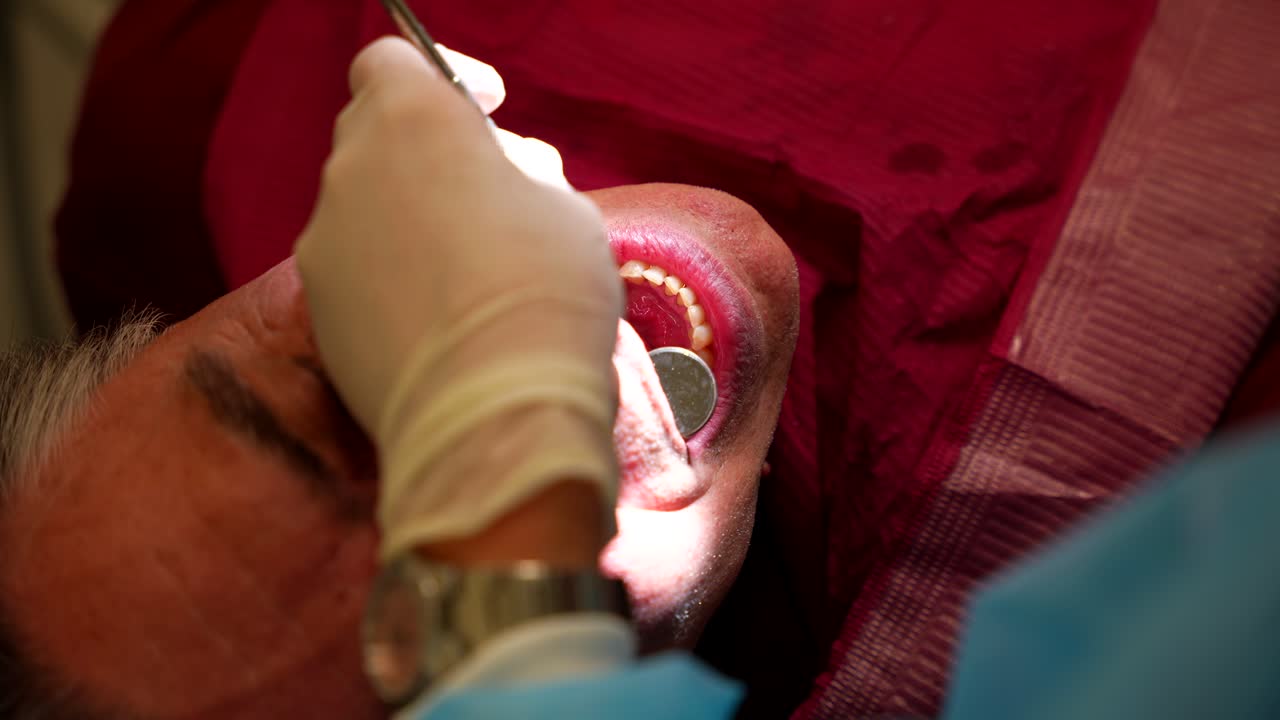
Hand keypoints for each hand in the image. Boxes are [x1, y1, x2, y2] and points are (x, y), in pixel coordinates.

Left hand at [295, 37, 621, 562]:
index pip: (392, 62)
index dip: (443, 81)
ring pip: (363, 208)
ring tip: (467, 271)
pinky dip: (388, 279)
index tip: (487, 112)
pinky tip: (438, 320)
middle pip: (376, 136)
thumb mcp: (566, 207)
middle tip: (488, 195)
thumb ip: (516, 172)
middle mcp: (350, 169)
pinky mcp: (317, 311)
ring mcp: (324, 242)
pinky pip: (354, 272)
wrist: (493, 413)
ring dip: (407, 219)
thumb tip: (496, 181)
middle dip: (428, 154)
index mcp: (412, 120)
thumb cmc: (546, 293)